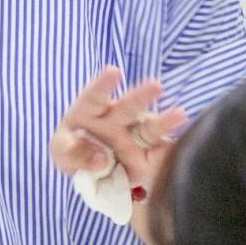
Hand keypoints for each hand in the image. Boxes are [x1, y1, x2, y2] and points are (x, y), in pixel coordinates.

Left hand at [49, 67, 188, 198]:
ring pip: (151, 127)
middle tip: (155, 85)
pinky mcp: (149, 157)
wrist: (91, 173)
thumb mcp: (62, 153)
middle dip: (142, 95)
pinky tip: (183, 147)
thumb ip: (75, 154)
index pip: (95, 96)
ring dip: (165, 121)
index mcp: (90, 111)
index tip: (113, 71)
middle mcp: (116, 120)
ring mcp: (135, 138)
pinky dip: (172, 152)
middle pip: (129, 106)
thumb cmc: (73, 152)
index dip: (103, 84)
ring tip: (180, 114)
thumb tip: (101, 159)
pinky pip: (162, 154)